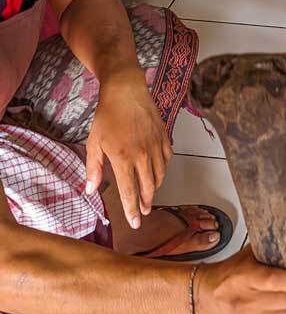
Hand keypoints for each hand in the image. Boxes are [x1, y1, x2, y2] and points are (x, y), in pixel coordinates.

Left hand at [86, 72, 171, 228]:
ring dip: (155, 189)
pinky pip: (167, 160)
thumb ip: (93, 168)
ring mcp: (156, 146)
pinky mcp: (164, 136)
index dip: (131, 210)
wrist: (127, 91)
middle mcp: (143, 155)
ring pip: (159, 175)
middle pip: (148, 188)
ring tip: (149, 196)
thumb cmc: (107, 116)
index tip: (134, 223)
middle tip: (143, 213)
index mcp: (123, 159)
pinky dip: (163, 170)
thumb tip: (91, 190)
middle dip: (146, 204)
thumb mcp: (93, 142)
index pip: (129, 192)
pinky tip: (158, 172)